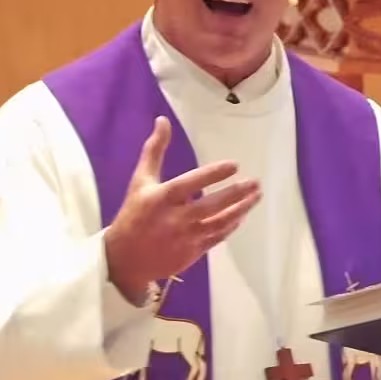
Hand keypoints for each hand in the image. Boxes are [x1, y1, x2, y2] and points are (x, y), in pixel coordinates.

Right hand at [105, 116, 260, 302]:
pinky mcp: (192, 253)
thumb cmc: (134, 214)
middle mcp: (175, 218)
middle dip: (236, 194)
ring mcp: (186, 238)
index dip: (213, 174)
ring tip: (255, 197)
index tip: (235, 165)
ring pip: (219, 223)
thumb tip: (163, 120)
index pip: (190, 183)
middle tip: (255, 183)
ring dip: (240, 210)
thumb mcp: (140, 181)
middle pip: (212, 206)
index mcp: (161, 198)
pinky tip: (241, 216)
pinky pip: (216, 238)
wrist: (125, 259)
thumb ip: (154, 150)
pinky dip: (230, 226)